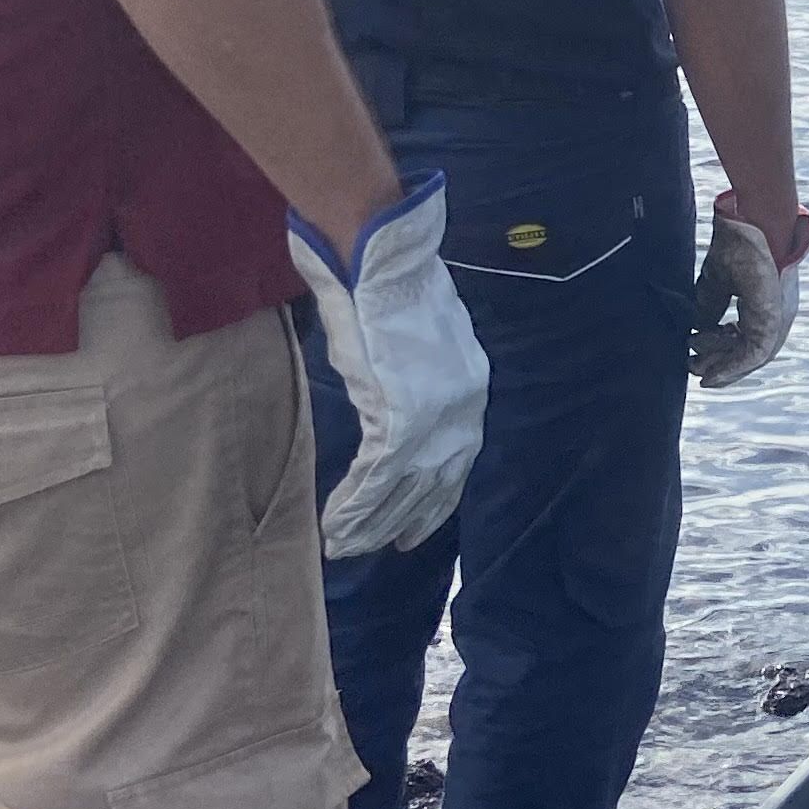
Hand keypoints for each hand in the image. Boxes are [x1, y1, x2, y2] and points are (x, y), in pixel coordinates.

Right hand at [289, 177, 492, 553]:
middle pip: (438, 481)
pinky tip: (339, 528)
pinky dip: (356, 506)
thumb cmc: (386, 285)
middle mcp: (462, 409)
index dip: (438, 492)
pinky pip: (378, 478)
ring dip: (375, 523)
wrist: (380, 259)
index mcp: (469, 387)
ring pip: (406, 489)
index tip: (422, 520)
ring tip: (351, 549)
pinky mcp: (400, 416)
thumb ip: (412, 373)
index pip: (458, 457)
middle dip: (411, 517)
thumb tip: (395, 392)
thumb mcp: (415, 336)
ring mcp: (434, 416)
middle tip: (391, 547)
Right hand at [694, 191, 808, 386]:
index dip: (725, 356)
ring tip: (697, 369)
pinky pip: (756, 352)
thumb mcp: (717, 281)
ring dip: (724, 367)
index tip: (698, 361)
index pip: (749, 341)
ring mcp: (778, 316)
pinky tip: (711, 371)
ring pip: (753, 358)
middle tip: (695, 370)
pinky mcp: (773, 317)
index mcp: (767, 305)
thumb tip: (696, 330)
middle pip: (752, 355)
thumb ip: (710, 306)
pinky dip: (733, 365)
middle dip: (723, 367)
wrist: (753, 219)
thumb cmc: (738, 243)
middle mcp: (777, 314)